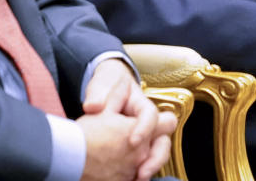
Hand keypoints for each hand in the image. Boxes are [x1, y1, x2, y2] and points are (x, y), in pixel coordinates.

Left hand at [79, 59, 176, 180]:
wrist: (106, 90)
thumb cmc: (107, 85)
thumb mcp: (102, 84)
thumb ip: (98, 94)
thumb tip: (92, 106)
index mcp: (141, 105)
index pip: (151, 115)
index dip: (145, 128)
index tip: (133, 141)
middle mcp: (148, 123)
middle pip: (163, 139)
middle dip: (156, 156)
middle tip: (141, 171)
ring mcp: (145, 138)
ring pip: (158, 154)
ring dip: (150, 167)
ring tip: (137, 179)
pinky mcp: (137, 150)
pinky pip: (144, 162)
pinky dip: (137, 172)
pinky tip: (128, 180)